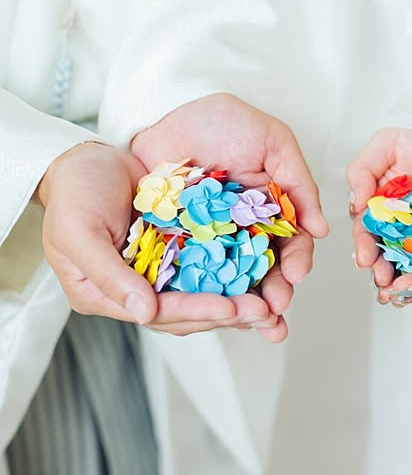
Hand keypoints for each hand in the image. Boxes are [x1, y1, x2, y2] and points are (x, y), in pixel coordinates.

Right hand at [39, 143, 279, 336]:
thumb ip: (110, 276)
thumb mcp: (79, 234)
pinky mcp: (178, 249)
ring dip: (238, 299)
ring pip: (204, 292)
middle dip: (228, 312)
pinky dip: (233, 272)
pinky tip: (261, 274)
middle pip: (188, 311)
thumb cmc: (74, 195)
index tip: (230, 308)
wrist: (87, 160)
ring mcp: (160, 271)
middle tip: (266, 313)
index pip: (159, 314)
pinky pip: (209, 264)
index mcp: (109, 297)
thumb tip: (145, 313)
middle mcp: (138, 290)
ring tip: (273, 305)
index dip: (196, 312)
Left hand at [131, 94, 328, 339]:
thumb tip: (321, 229)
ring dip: (246, 305)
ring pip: (234, 280)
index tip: (294, 275)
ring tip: (254, 324)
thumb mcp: (273, 142)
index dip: (296, 261)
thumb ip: (299, 183)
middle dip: (273, 294)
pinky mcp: (180, 246)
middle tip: (274, 310)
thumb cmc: (222, 122)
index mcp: (273, 210)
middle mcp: (246, 231)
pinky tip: (215, 313)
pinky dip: (206, 296)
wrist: (165, 112)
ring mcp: (213, 241)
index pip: (292, 243)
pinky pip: (195, 275)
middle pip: (265, 271)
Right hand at [346, 127, 411, 288]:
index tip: (364, 258)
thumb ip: (363, 171)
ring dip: (405, 279)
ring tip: (402, 293)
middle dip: (382, 270)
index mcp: (383, 203)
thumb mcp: (387, 143)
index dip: (364, 245)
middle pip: (388, 252)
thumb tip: (355, 205)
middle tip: (384, 282)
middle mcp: (404, 221)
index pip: (367, 229)